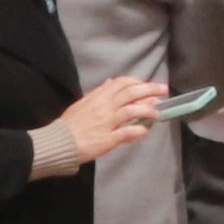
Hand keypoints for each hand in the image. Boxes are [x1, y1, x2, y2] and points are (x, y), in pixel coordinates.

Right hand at [55, 73, 169, 163]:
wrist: (59, 142)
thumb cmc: (70, 124)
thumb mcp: (83, 103)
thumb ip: (98, 93)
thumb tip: (110, 81)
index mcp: (98, 97)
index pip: (121, 83)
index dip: (137, 82)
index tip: (147, 84)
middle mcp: (104, 107)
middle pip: (130, 93)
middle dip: (149, 90)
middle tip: (164, 90)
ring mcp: (106, 123)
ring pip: (131, 111)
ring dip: (147, 110)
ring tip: (158, 112)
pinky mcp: (107, 139)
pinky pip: (126, 133)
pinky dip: (138, 130)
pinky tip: (146, 130)